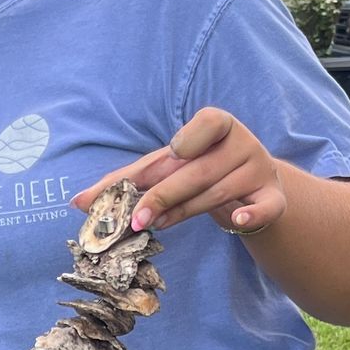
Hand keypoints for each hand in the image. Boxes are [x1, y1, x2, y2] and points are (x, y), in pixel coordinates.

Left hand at [73, 109, 284, 237]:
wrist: (250, 189)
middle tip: (134, 220)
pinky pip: (265, 208)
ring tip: (153, 225)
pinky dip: (251, 215)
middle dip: (162, 196)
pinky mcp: (272, 198)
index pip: (204, 124)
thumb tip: (77, 203)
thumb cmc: (198, 170)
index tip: (175, 152)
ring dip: (182, 213)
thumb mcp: (166, 167)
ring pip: (216, 195)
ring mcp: (259, 170)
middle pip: (197, 171)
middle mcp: (243, 143)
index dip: (190, 138)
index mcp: (219, 123)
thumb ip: (127, 180)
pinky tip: (237, 219)